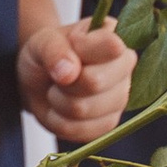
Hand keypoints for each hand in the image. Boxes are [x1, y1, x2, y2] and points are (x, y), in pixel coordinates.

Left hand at [19, 14, 133, 141]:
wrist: (40, 81)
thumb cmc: (47, 54)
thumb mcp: (43, 42)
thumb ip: (54, 49)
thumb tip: (69, 73)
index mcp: (115, 36)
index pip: (110, 46)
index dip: (80, 51)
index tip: (69, 46)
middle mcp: (125, 66)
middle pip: (94, 82)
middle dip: (64, 80)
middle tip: (59, 73)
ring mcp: (121, 97)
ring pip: (82, 109)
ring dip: (58, 100)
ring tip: (59, 89)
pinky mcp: (109, 124)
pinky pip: (78, 130)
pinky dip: (59, 121)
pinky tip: (61, 108)